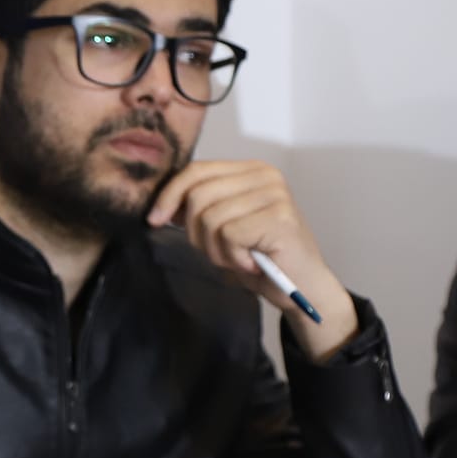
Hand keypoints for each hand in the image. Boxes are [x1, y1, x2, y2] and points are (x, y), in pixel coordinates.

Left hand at [144, 160, 357, 360]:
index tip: (154, 219)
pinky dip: (233, 257)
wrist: (301, 286)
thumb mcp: (224, 227)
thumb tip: (163, 206)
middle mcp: (265, 176)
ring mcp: (275, 195)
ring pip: (210, 217)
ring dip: (216, 249)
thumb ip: (200, 209)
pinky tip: (251, 262)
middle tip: (217, 252)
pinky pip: (228, 235)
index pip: (196, 171)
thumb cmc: (261, 257)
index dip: (169, 195)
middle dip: (196, 232)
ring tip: (238, 257)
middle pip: (198, 194)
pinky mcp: (279, 217)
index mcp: (249, 171)